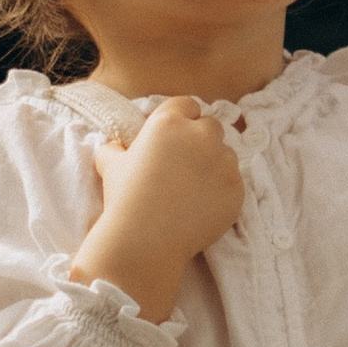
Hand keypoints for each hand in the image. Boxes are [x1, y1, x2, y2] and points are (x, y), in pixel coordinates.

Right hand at [71, 94, 244, 322]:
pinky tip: (201, 205)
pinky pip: (234, 182)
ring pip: (226, 154)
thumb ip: (115, 147)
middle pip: (211, 126)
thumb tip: (116, 146)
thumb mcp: (110, 164)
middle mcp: (201, 136)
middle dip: (200, 140)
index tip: (174, 139)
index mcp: (170, 122)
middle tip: (184, 165)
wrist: (144, 240)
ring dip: (214, 165)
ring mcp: (224, 162)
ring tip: (192, 189)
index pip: (187, 105)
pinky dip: (222, 190)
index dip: (181, 120)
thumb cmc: (124, 199)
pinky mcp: (237, 189)